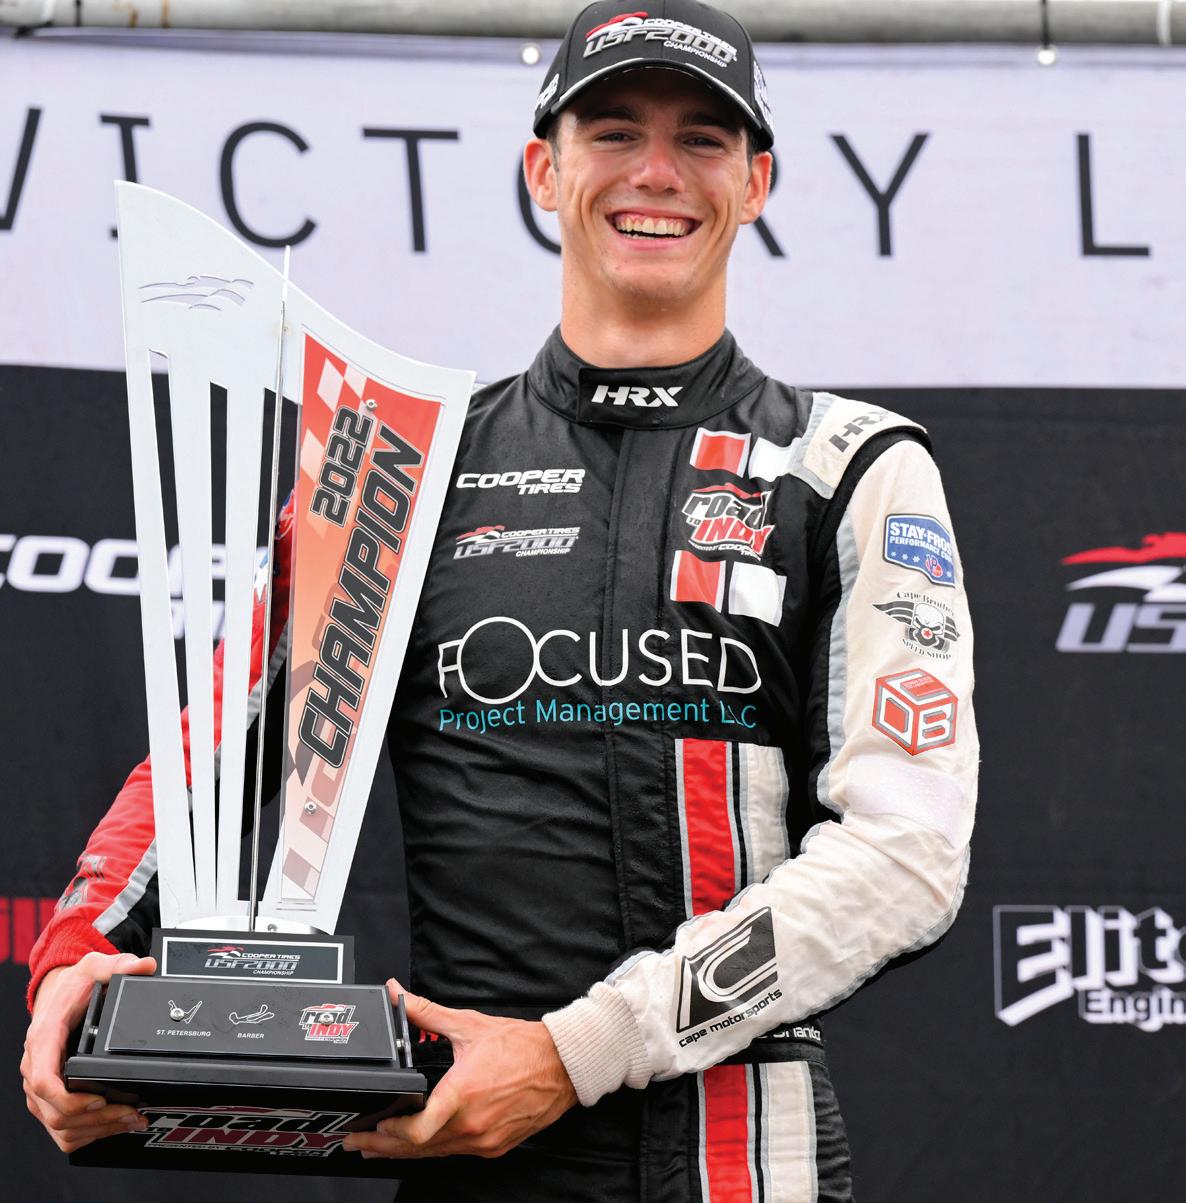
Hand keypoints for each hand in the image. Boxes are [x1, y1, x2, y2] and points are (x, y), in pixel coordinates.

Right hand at [22, 951, 155, 1151]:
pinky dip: (87, 1133)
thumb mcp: (97, 967)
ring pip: (58, 1126)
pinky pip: (60, 1128)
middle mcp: (36, 1066)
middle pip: (54, 1112)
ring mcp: (40, 1086)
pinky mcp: (49, 1097)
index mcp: (44, 1038)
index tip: (100, 1100)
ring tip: (131, 1121)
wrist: (61, 993)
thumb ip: (121, 965)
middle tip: (131, 1114)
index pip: (42, 1080)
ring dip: (96, 1130)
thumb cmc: (75, 985)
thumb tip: (144, 966)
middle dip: (96, 1119)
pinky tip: (114, 1126)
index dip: (68, 1099)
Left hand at [342, 980, 577, 1159]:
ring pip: (435, 1154)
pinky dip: (433, 1150)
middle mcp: (472, 1124)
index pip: (417, 1131)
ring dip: (405, 1153)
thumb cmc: (522, 1046)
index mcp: (462, 1093)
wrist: (563, 1064)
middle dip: (382, 1148)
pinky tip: (421, 1144)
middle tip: (357, 1145)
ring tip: (380, 1148)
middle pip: (417, 1150)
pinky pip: (456, 1152)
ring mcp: (484, 1140)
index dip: (389, 1134)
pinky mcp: (495, 1146)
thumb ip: (426, 1012)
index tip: (370, 1128)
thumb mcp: (468, 1025)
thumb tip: (397, 996)